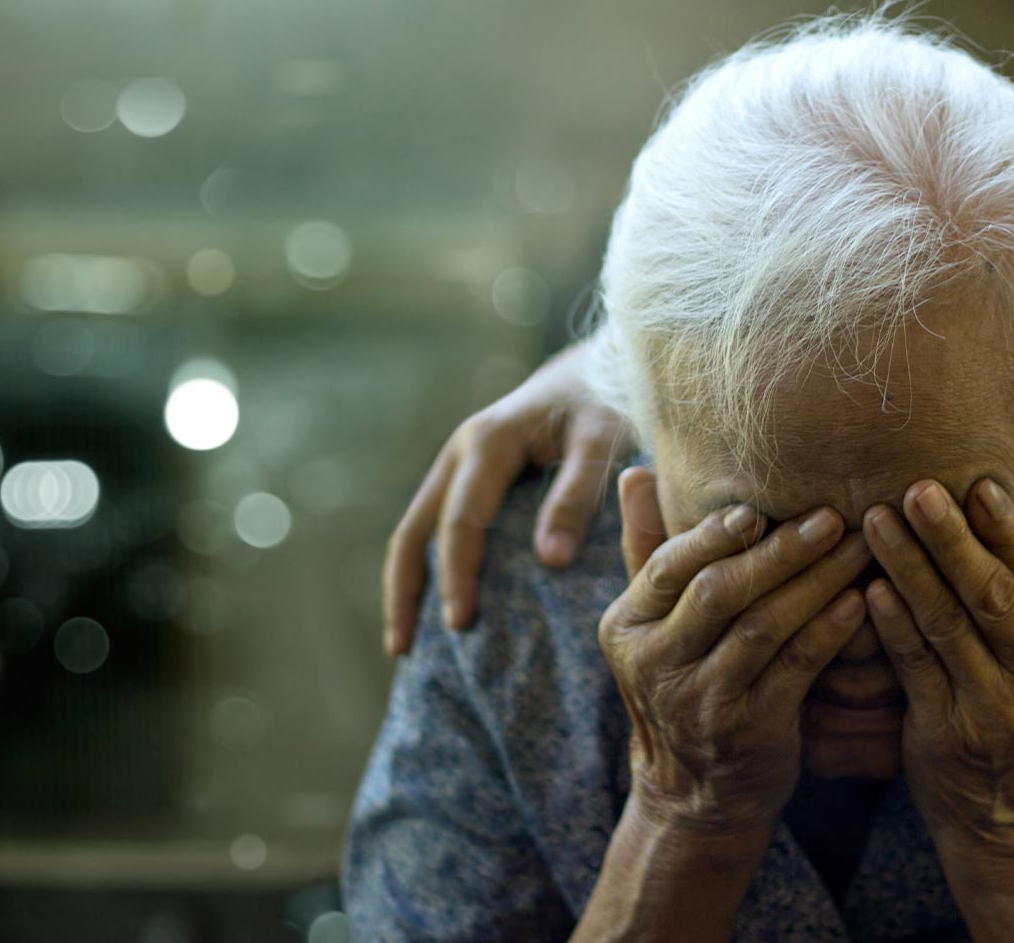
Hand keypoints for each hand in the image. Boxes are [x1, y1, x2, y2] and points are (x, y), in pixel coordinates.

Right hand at [382, 341, 631, 654]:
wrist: (602, 363)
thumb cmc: (608, 401)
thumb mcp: (602, 441)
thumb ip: (577, 496)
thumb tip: (549, 561)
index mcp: (489, 441)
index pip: (462, 520)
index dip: (458, 574)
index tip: (460, 623)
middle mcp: (462, 450)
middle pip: (416, 528)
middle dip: (409, 589)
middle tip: (407, 649)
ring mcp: (459, 461)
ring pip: (415, 528)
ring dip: (406, 583)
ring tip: (404, 644)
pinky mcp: (469, 474)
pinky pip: (435, 525)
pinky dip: (427, 567)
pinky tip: (432, 606)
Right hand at [601, 466, 869, 833]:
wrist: (694, 794)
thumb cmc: (681, 683)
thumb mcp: (650, 624)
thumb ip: (646, 548)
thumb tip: (634, 471)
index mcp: (625, 628)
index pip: (667, 567)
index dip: (713, 535)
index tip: (759, 507)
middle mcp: (656, 665)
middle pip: (719, 592)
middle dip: (778, 550)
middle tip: (831, 515)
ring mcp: (702, 702)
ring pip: (763, 626)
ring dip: (816, 581)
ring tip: (861, 546)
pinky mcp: (749, 731)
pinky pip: (796, 668)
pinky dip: (829, 631)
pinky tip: (861, 601)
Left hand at [861, 478, 1013, 862]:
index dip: (1006, 528)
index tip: (975, 481)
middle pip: (992, 594)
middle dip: (951, 539)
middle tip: (916, 488)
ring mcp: (996, 709)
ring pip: (947, 625)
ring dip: (908, 568)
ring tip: (875, 521)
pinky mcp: (948, 734)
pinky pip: (915, 669)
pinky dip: (892, 625)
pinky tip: (868, 589)